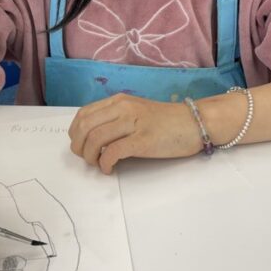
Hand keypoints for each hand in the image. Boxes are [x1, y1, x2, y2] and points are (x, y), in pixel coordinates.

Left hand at [68, 94, 201, 173]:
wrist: (195, 122)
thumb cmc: (166, 121)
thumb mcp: (136, 112)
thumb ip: (116, 120)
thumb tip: (93, 138)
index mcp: (119, 101)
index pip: (84, 114)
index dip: (75, 134)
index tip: (80, 147)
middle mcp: (123, 108)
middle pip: (85, 126)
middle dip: (79, 147)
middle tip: (86, 159)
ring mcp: (134, 123)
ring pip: (96, 138)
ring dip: (90, 157)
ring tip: (97, 165)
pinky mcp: (143, 140)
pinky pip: (113, 151)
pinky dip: (105, 163)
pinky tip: (110, 169)